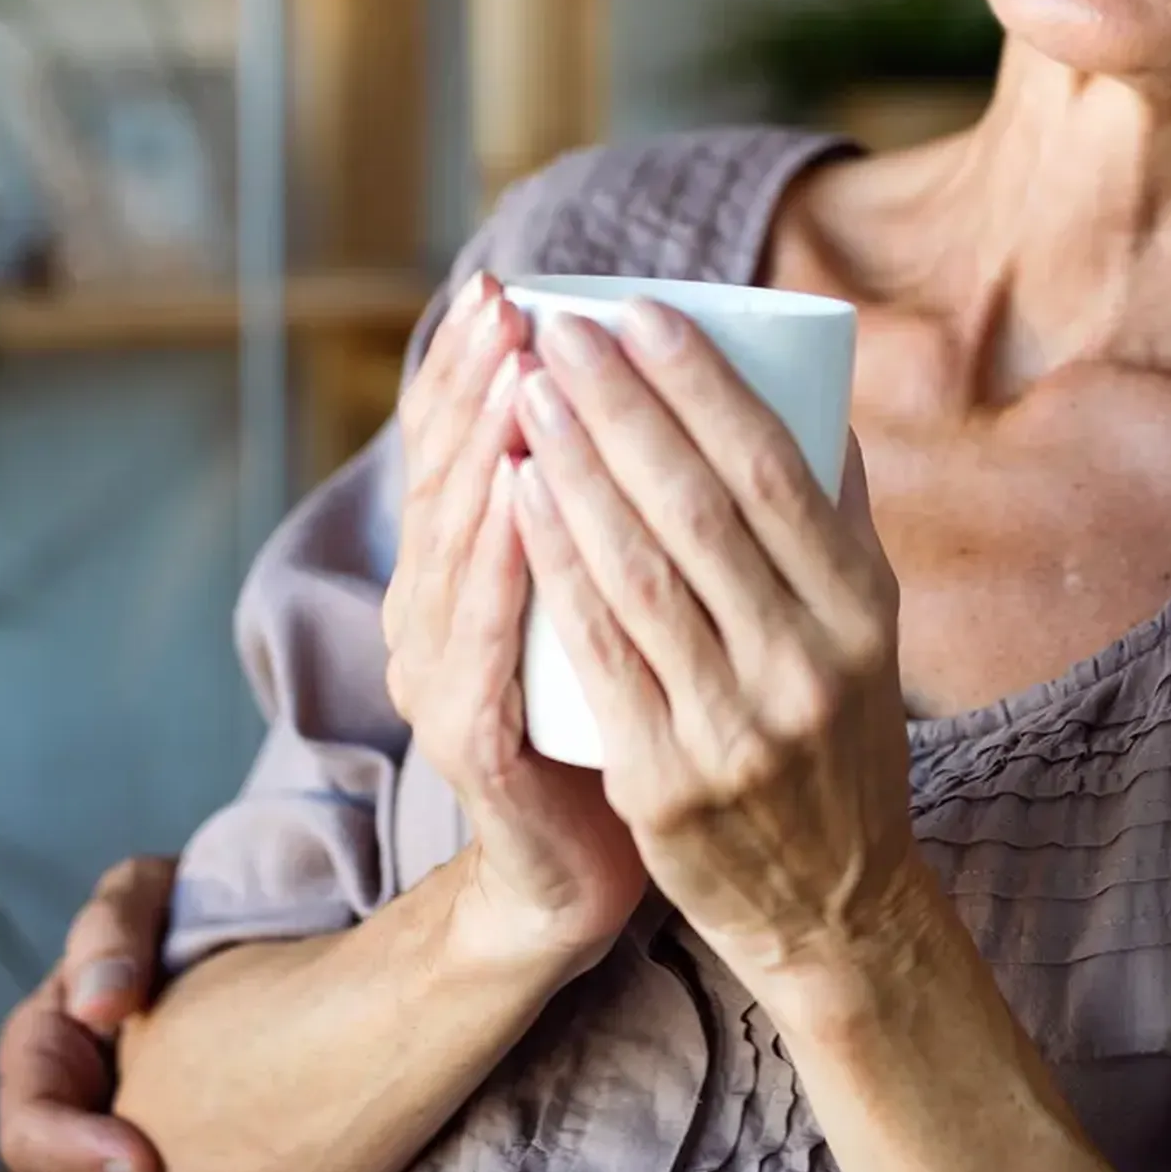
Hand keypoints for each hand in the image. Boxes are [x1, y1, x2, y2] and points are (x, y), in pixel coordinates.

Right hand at [0, 857, 215, 1171]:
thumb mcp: (144, 893)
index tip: (145, 1157)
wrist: (263, 944)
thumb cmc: (189, 907)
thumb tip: (98, 1003)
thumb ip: (113, 930)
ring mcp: (100, 1165)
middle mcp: (61, 1120)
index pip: (28, 1127)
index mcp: (44, 1054)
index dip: (75, 1154)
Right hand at [384, 273, 650, 975]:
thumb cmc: (637, 730)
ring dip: (487, 448)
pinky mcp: (473, 743)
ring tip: (524, 367)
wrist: (596, 886)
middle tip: (513, 305)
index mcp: (462, 576)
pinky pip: (484, 641)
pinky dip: (504, 562)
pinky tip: (521, 493)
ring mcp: (443, 681)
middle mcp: (431, 618)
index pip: (450, 448)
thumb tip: (739, 401)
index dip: (468, 366)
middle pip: (445, 478)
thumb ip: (633, 525)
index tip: (512, 285)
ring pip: (459, 545)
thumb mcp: (620, 614)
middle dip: (477, 382)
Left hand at [506, 303, 929, 1023]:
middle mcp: (808, 664)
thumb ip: (836, 524)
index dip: (701, 386)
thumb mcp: (867, 634)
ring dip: (575, 468)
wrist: (833, 910)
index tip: (641, 313)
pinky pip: (599, 654)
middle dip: (620, 406)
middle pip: (698, 508)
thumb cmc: (838, 742)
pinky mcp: (668, 785)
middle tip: (560, 331)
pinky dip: (555, 567)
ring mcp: (736, 728)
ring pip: (640, 572)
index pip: (774, 472)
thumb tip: (814, 393)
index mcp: (863, 611)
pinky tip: (517, 497)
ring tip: (526, 391)